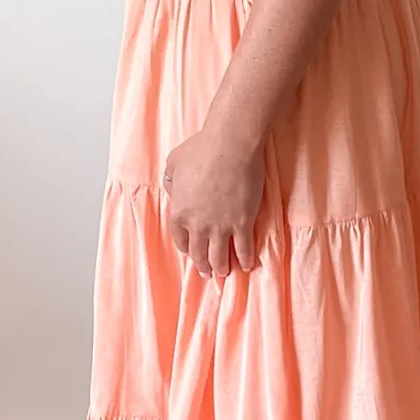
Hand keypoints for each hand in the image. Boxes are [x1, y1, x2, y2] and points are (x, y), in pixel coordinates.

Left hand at [162, 120, 265, 279]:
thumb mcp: (173, 163)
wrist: (230, 146)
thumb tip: (175, 191)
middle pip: (199, 253)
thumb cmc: (201, 149)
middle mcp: (197, 225)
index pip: (180, 239)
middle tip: (207, 273)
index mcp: (179, 212)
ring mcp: (221, 226)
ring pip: (219, 256)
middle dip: (203, 266)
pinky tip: (247, 265)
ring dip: (222, 267)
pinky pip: (243, 248)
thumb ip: (171, 181)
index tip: (192, 254)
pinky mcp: (242, 223)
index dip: (187, 249)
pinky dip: (245, 259)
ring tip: (225, 272)